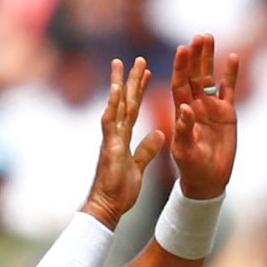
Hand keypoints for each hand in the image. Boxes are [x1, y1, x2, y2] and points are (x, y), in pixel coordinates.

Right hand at [83, 56, 165, 227]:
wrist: (106, 207)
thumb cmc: (119, 191)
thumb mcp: (139, 167)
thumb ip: (147, 150)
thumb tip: (159, 135)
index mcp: (123, 138)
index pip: (133, 109)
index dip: (139, 91)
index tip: (146, 73)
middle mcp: (115, 134)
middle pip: (124, 101)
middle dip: (131, 80)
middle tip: (137, 58)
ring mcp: (110, 138)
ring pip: (115, 106)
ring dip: (119, 84)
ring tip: (123, 63)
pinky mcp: (109, 146)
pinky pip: (111, 122)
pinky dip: (113, 105)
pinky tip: (116, 89)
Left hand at [168, 33, 240, 198]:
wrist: (208, 180)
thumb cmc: (191, 168)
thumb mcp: (184, 151)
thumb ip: (184, 130)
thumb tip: (185, 108)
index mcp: (181, 112)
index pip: (179, 84)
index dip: (181, 67)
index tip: (182, 50)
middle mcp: (195, 105)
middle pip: (194, 75)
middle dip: (196, 56)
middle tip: (198, 36)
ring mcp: (211, 107)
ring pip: (210, 77)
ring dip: (209, 58)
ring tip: (208, 37)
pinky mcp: (227, 113)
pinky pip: (229, 89)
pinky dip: (231, 74)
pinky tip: (233, 56)